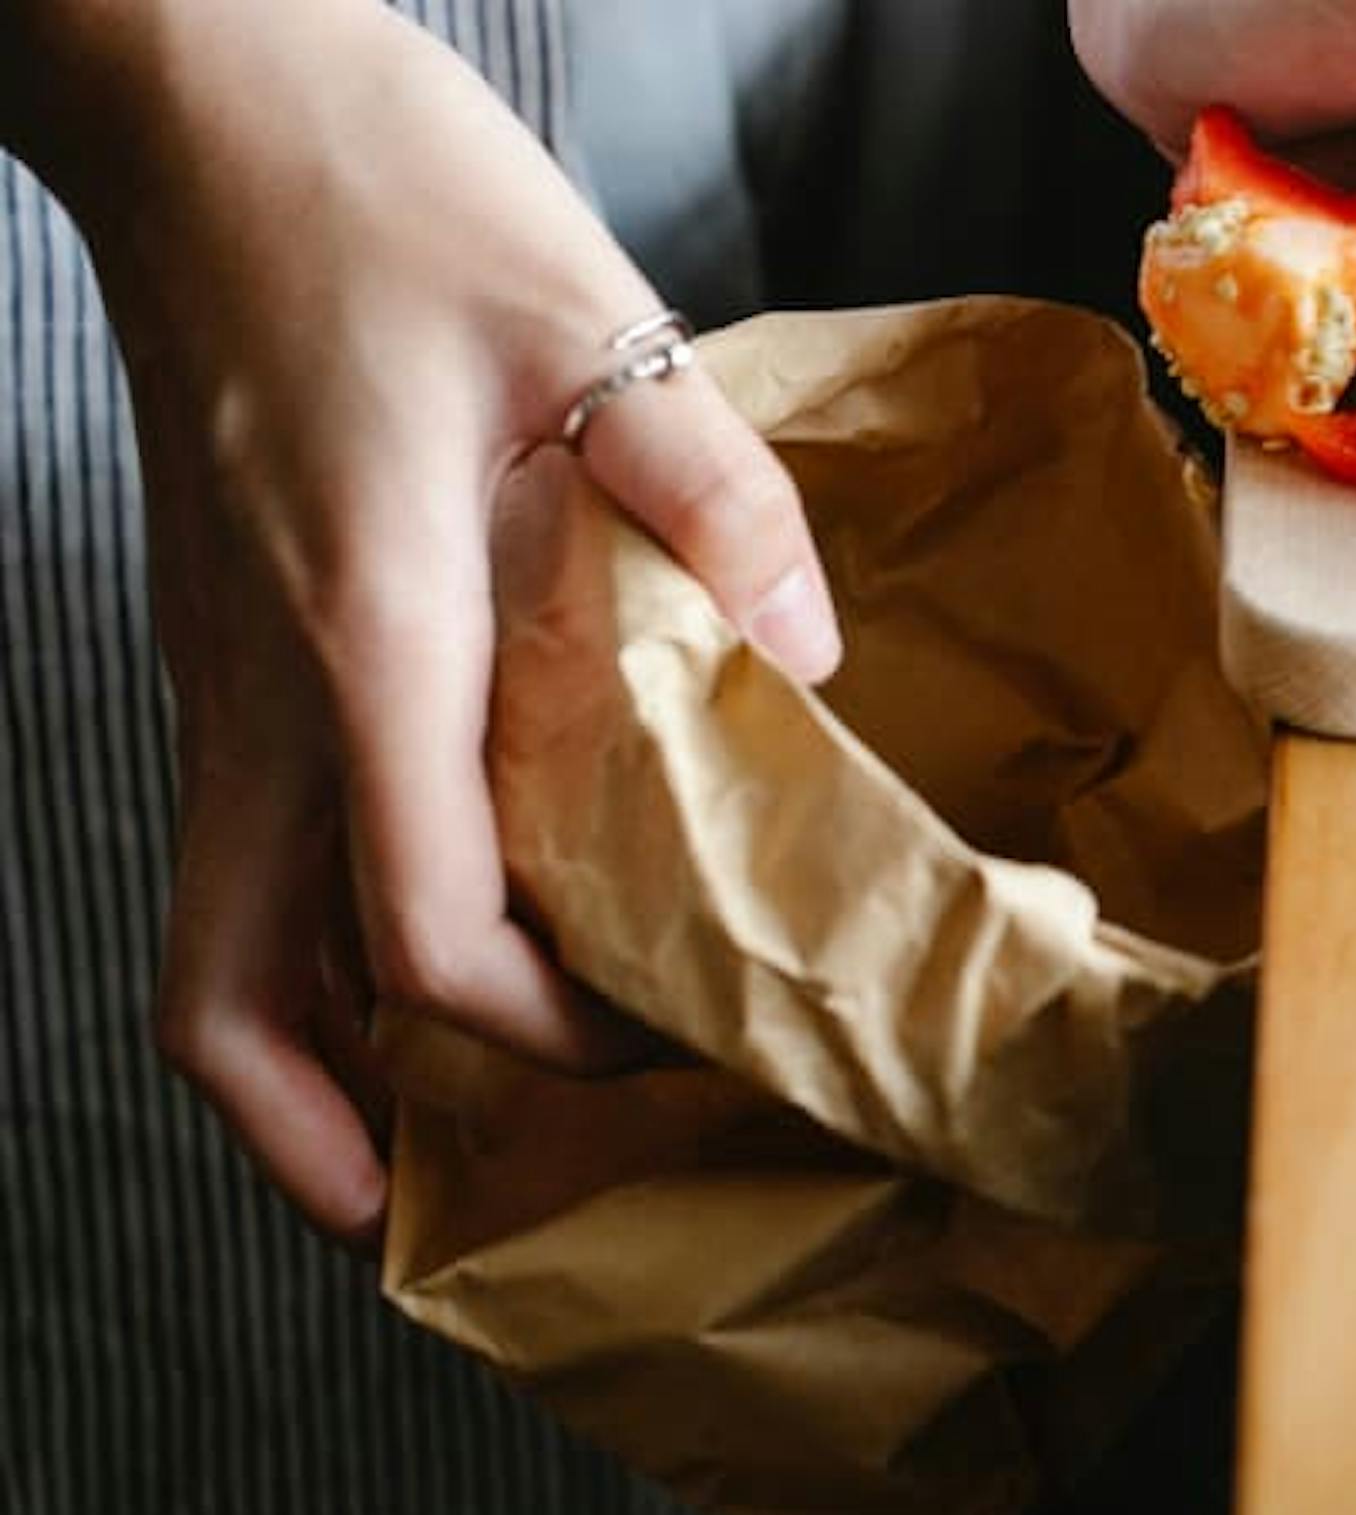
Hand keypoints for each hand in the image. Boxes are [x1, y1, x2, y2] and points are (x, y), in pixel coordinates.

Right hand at [13, 1, 842, 1245]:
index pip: (423, 933)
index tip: (659, 1043)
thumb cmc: (379, 195)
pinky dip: (308, 945)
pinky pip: (241, 854)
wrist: (202, 103)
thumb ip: (715, 499)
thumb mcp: (590, 321)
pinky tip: (420, 941)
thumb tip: (805, 658)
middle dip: (338, 1147)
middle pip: (230, 1008)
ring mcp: (219, 677)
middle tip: (466, 1215)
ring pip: (212, 946)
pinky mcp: (225, 640)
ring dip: (311, 1063)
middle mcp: (262, 693)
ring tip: (441, 1126)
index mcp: (364, 639)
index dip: (541, 1035)